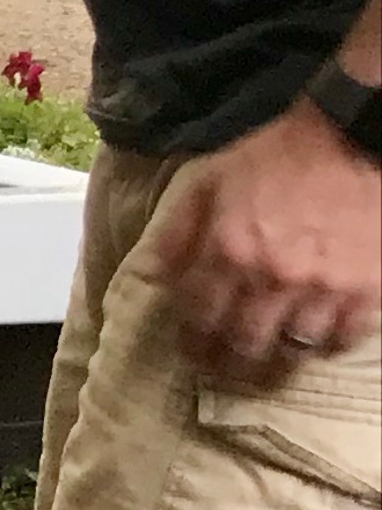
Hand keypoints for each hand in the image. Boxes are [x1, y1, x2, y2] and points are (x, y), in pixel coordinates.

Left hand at [146, 102, 381, 382]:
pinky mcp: (366, 291)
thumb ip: (177, 229)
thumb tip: (150, 272)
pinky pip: (342, 340)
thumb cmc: (277, 157)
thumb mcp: (209, 180)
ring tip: (269, 362)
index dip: (190, 343)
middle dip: (229, 364)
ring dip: (277, 360)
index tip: (190, 352)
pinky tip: (315, 339)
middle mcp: (272, 277)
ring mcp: (323, 288)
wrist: (352, 139)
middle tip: (226, 370)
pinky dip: (326, 345)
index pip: (198, 318)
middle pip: (243, 345)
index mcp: (228, 250)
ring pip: (292, 351)